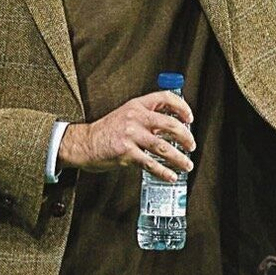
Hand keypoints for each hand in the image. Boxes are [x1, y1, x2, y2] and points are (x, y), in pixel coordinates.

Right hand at [58, 92, 195, 181]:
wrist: (84, 143)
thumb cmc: (106, 131)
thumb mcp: (126, 115)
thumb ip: (146, 118)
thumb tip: (171, 128)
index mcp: (137, 105)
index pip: (165, 98)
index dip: (181, 107)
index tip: (189, 118)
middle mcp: (135, 117)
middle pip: (169, 124)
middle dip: (185, 137)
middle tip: (191, 145)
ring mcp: (131, 135)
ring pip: (163, 147)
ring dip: (178, 158)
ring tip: (187, 164)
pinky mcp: (126, 152)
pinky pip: (150, 163)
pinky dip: (163, 172)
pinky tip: (171, 176)